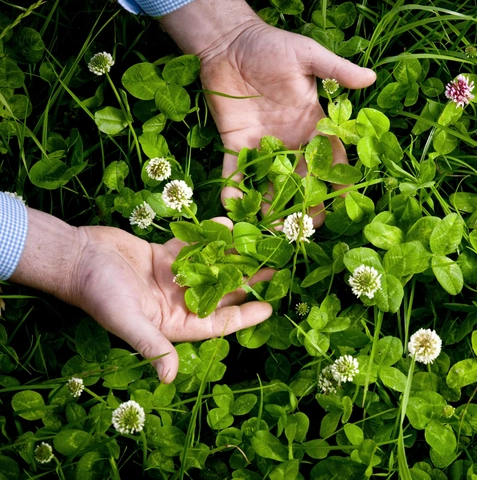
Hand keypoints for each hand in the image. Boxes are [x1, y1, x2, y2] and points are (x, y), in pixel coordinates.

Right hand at [12, 210, 271, 383]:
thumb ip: (151, 346)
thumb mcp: (127, 321)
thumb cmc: (99, 293)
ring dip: (233, 257)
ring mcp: (172, 278)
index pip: (217, 323)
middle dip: (247, 282)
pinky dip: (209, 237)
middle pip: (220, 293)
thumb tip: (168, 378)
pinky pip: (194, 246)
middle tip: (275, 271)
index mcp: (172, 323)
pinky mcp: (164, 255)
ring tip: (259, 245)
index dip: (244, 316)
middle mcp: (176, 302)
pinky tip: (228, 225)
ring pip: (211, 267)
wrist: (75, 257)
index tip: (269, 308)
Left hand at [160, 0, 376, 222]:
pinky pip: (235, 172)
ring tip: (275, 231)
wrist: (230, 43)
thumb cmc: (272, 46)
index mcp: (313, 124)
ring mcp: (263, 146)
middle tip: (310, 228)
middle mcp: (290, 141)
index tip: (346, 200)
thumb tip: (370, 78)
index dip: (340, 179)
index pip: (332, 157)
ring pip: (272, 184)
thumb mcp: (307, 54)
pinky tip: (233, 207)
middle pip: (304, 180)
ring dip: (274, 207)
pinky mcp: (235, 144)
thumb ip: (335, 70)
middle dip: (308, 204)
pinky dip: (234, 189)